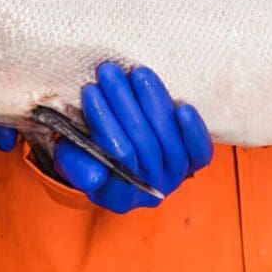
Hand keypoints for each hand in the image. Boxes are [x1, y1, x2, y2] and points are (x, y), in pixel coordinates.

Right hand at [54, 62, 212, 213]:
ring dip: (153, 103)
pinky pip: (199, 152)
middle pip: (144, 145)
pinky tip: (183, 107)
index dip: (105, 122)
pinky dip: (193, 130)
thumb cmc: (89, 154)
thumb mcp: (72, 160)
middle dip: (124, 103)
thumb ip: (76, 166)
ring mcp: (174, 177)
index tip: (91, 90)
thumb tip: (94, 174)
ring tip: (138, 73)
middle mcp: (150, 192)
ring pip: (170, 142)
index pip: (117, 158)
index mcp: (118, 198)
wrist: (117, 154)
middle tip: (109, 73)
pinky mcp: (193, 164)